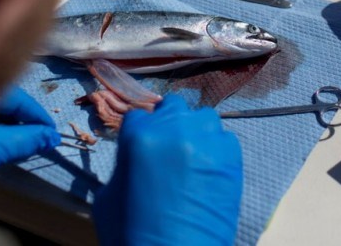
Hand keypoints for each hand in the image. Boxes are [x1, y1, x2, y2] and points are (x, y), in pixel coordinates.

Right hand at [93, 95, 241, 245]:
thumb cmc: (132, 234)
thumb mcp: (109, 197)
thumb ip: (123, 164)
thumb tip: (135, 157)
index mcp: (140, 136)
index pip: (138, 114)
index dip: (139, 131)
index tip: (143, 146)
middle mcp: (175, 129)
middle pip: (173, 106)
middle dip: (168, 123)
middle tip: (167, 149)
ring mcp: (207, 141)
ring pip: (202, 118)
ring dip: (195, 132)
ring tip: (191, 158)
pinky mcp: (231, 157)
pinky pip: (224, 139)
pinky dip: (216, 150)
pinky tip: (209, 171)